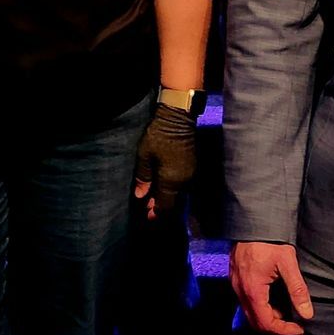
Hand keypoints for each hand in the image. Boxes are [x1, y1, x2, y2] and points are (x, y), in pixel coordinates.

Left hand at [132, 102, 197, 221]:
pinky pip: (182, 183)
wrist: (178, 118)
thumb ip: (143, 177)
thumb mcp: (145, 155)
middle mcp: (184, 180)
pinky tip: (163, 184)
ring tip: (153, 196)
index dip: (156, 212)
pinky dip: (172, 187)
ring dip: (166, 196)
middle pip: (173, 200)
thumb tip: (140, 195)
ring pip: (178, 192)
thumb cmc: (159, 136)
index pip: (165, 204)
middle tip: (148, 207)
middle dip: (160, 205)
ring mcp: (190, 172)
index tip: (147, 216)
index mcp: (171, 180)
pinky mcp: (192, 165)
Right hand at [230, 241, 313, 334]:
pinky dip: (263, 309)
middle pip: (256, 323)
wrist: (253, 220)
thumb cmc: (270, 240)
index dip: (284, 331)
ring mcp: (236, 285)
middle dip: (277, 330)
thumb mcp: (287, 263)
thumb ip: (297, 289)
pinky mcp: (237, 279)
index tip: (300, 330)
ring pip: (250, 314)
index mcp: (253, 290)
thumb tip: (307, 313)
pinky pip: (247, 303)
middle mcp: (241, 291)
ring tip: (289, 316)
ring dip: (270, 319)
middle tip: (297, 329)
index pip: (266, 323)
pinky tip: (277, 302)